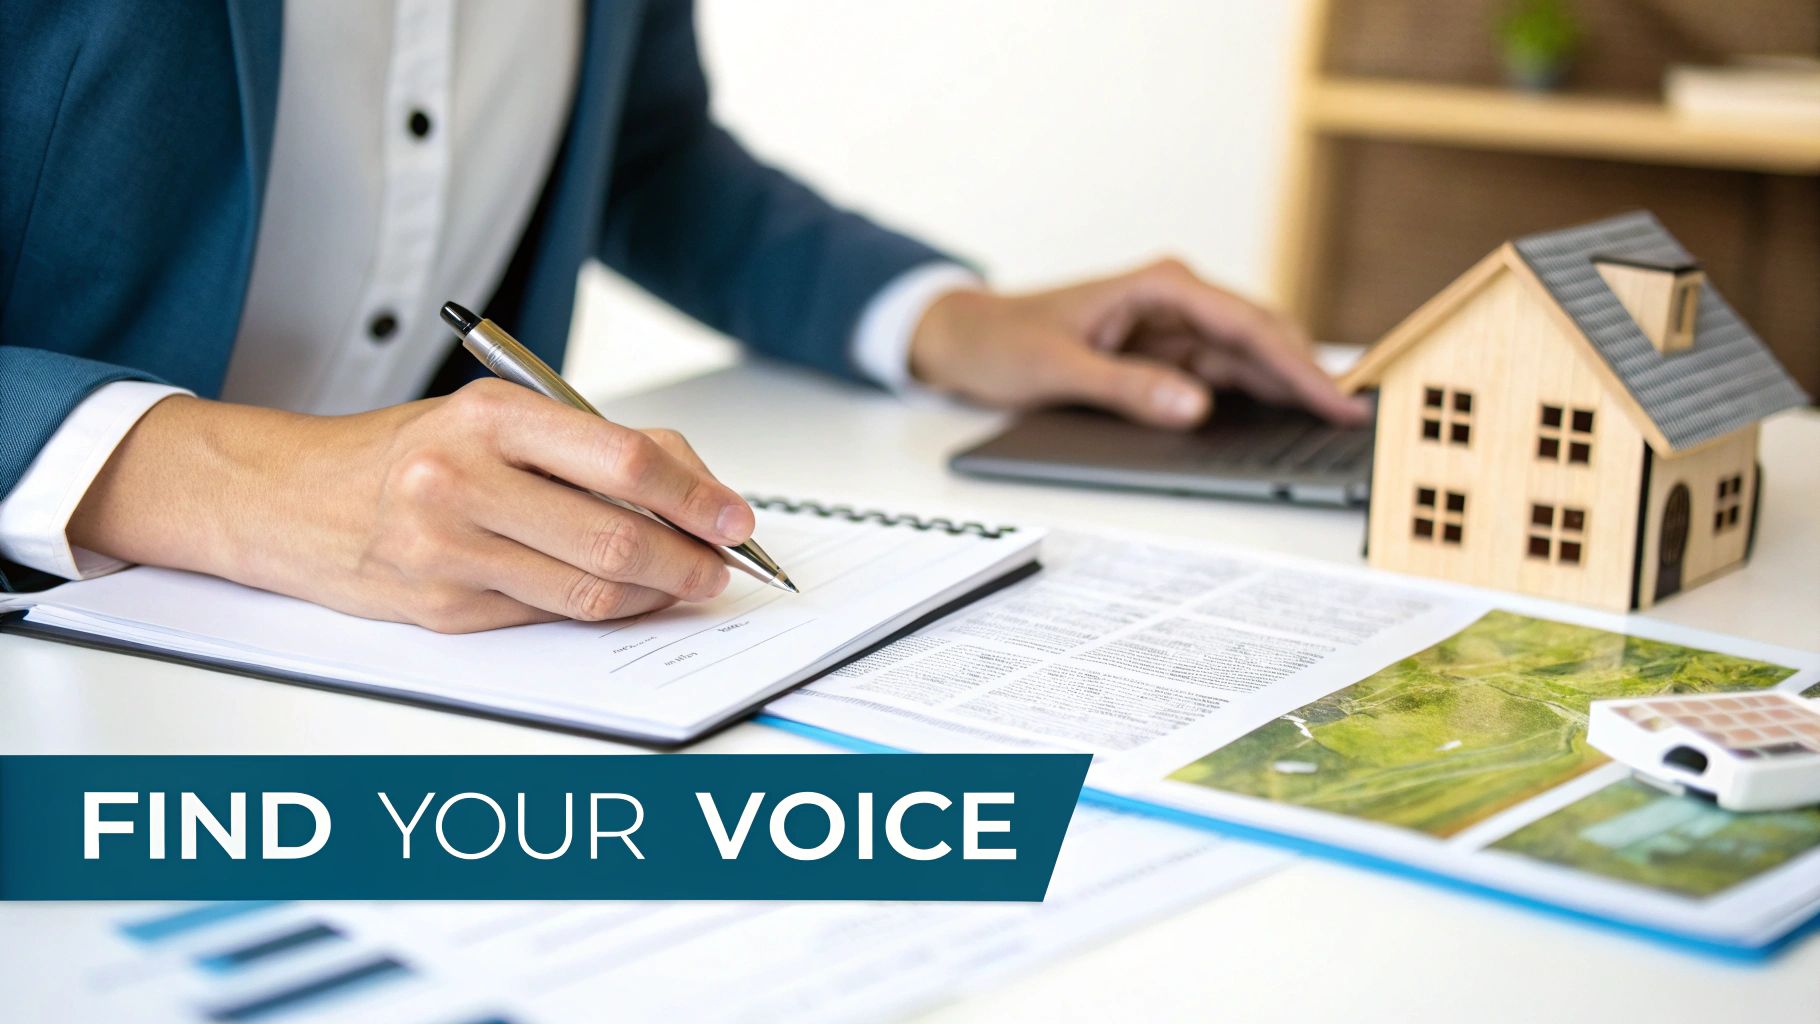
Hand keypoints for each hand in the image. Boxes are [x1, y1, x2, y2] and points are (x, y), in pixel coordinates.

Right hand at [68, 379, 754, 632]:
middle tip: (723, 567)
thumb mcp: (498, 418)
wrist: (294, 500)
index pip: (626, 460)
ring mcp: (451, 552)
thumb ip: (594, 446)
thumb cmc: (408, 453)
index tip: (736, 519)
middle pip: (617, 535)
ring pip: (592, 589)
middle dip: (691, 560)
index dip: (696, 497)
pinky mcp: (447, 610)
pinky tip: (627, 597)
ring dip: (657, 593)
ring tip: (686, 583)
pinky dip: (605, 610)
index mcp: (491, 417)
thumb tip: (697, 490)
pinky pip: (553, 617)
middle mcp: (464, 481)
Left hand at [908, 258, 1371, 428]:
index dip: (1298, 366)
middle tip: (1352, 420)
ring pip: (1251, 359)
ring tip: (1333, 424)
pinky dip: (1257, 398)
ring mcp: (1175, 329)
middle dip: (1308, 377)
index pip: (1248, 326)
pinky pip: (1225, 376)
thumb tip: (1194, 408)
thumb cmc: (1004, 342)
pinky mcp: (1167, 357)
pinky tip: (1284, 422)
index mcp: (1160, 286)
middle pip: (1263, 339)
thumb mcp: (1058, 371)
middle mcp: (1177, 301)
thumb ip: (1127, 389)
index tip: (1335, 399)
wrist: (966, 339)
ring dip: (1288, 389)